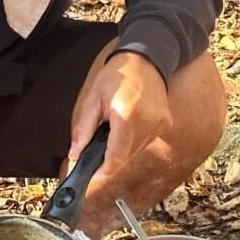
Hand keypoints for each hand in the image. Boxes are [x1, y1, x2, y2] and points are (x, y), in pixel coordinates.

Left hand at [69, 52, 171, 178]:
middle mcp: (146, 123)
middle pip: (125, 157)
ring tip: (115, 128)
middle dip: (110, 158)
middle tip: (98, 147)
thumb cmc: (117, 76)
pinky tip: (129, 124)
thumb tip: (75, 153)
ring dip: (122, 148)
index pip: (116, 157)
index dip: (103, 173)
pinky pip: (145, 142)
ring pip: (135, 152)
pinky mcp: (164, 124)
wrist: (146, 60)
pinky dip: (133, 140)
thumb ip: (84, 129)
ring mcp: (158, 125)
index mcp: (127, 115)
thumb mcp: (93, 98)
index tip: (92, 180)